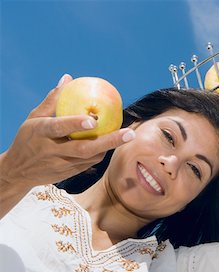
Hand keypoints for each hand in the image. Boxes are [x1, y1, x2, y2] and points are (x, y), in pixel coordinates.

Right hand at [0, 74, 135, 189]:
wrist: (18, 172)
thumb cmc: (28, 138)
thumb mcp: (34, 118)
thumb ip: (53, 100)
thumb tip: (68, 78)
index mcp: (40, 133)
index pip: (59, 128)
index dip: (75, 124)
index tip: (93, 120)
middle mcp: (51, 150)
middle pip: (83, 149)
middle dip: (109, 141)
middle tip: (129, 133)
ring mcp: (61, 164)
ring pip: (90, 157)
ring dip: (109, 146)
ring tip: (126, 135)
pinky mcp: (69, 173)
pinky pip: (90, 163)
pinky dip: (101, 152)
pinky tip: (111, 142)